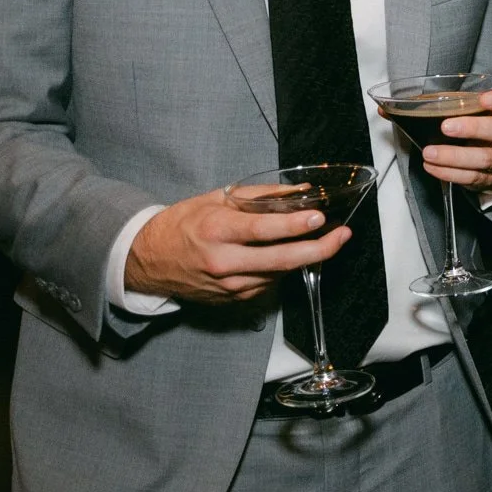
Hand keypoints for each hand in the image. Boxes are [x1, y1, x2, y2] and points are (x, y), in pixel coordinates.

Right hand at [124, 188, 350, 303]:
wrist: (149, 261)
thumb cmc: (183, 224)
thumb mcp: (215, 198)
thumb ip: (260, 196)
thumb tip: (300, 192)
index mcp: (216, 231)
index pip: (262, 231)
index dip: (294, 225)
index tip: (320, 218)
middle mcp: (223, 262)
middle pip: (281, 260)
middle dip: (318, 249)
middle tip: (342, 236)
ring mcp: (229, 285)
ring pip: (279, 273)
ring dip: (303, 257)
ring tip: (323, 239)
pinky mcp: (233, 299)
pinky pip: (268, 283)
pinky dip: (281, 268)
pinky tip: (286, 254)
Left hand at [415, 84, 491, 190]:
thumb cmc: (479, 120)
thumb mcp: (474, 106)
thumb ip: (458, 101)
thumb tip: (419, 100)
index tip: (483, 99)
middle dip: (473, 128)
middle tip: (446, 127)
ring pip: (485, 158)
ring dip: (455, 156)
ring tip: (430, 152)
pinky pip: (472, 177)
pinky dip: (449, 172)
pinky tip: (432, 166)